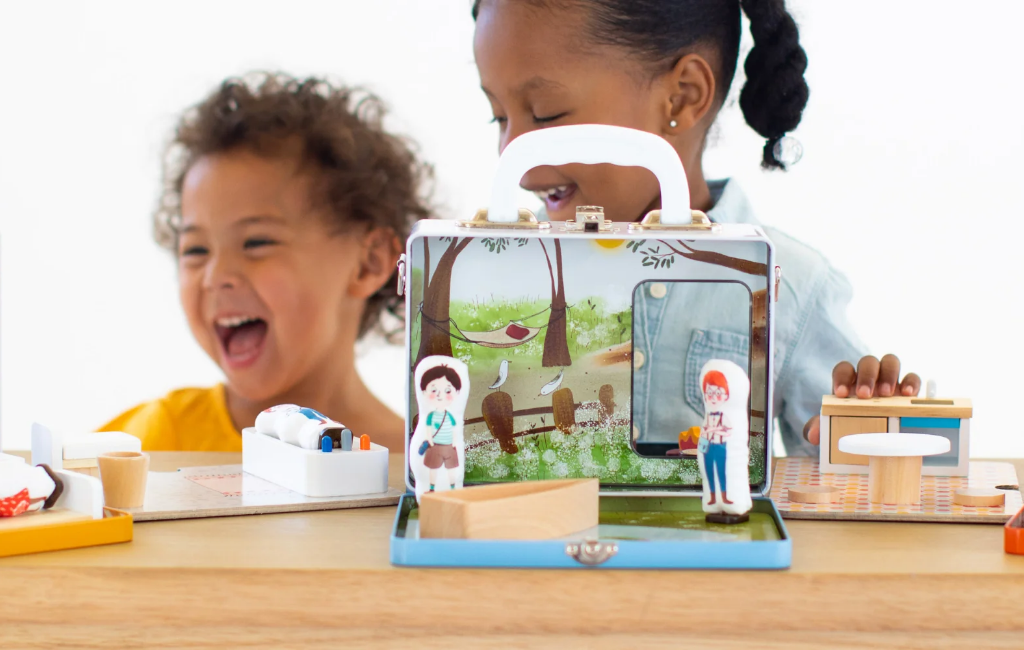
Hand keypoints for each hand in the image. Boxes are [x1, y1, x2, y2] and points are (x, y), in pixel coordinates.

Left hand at [803, 354, 920, 444]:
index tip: (841, 394)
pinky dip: (912, 382)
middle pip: (868, 362)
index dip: (842, 377)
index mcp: (849, 380)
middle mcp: (870, 376)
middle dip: (866, 376)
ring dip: (889, 374)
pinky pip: (913, 377)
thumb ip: (819, 426)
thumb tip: (812, 435)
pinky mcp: (908, 389)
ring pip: (891, 362)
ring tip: (887, 394)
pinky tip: (908, 395)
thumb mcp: (833, 425)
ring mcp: (890, 379)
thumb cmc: (851, 423)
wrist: (876, 434)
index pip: (844, 368)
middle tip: (865, 396)